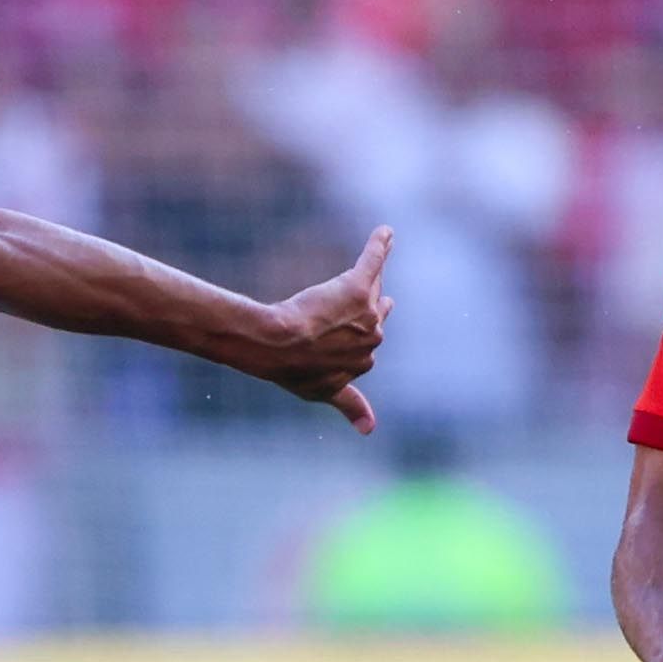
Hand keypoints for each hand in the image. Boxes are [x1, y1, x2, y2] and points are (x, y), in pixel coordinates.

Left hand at [263, 226, 393, 431]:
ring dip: (374, 272)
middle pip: (376, 311)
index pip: (370, 338)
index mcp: (365, 359)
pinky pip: (373, 261)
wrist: (277, 346)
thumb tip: (371, 430)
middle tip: (375, 291)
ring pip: (373, 287)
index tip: (359, 322)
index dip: (363, 328)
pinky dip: (380, 245)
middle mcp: (374, 336)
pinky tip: (385, 232)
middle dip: (373, 302)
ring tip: (380, 251)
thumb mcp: (322, 392)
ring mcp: (368, 311)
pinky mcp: (357, 288)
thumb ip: (349, 404)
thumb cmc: (293, 369)